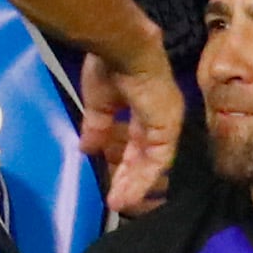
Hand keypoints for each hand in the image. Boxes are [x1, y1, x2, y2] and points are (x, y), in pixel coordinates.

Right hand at [79, 52, 183, 216]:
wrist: (123, 48)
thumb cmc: (109, 67)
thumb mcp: (98, 103)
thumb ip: (97, 127)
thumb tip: (86, 149)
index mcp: (143, 107)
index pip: (135, 142)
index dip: (122, 162)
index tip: (108, 179)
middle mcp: (158, 117)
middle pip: (145, 156)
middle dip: (128, 178)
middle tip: (115, 200)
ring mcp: (165, 122)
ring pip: (152, 162)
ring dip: (135, 184)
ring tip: (119, 203)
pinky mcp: (167, 127)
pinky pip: (158, 161)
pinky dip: (144, 178)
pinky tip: (129, 194)